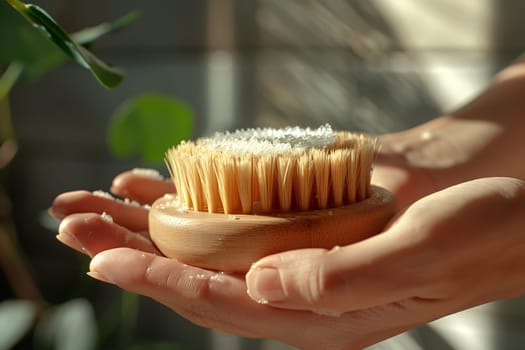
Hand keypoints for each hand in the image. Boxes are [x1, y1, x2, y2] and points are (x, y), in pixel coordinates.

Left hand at [50, 169, 524, 349]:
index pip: (229, 304)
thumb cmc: (473, 233)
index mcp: (326, 317)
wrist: (497, 216)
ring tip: (99, 214)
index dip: (165, 283)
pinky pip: (238, 228)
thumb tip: (263, 285)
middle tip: (78, 234)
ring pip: (212, 254)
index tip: (108, 262)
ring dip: (154, 235)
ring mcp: (303, 266)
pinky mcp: (306, 236)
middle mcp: (304, 297)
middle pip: (204, 283)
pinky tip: (162, 197)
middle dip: (139, 260)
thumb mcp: (419, 253)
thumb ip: (342, 279)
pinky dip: (196, 211)